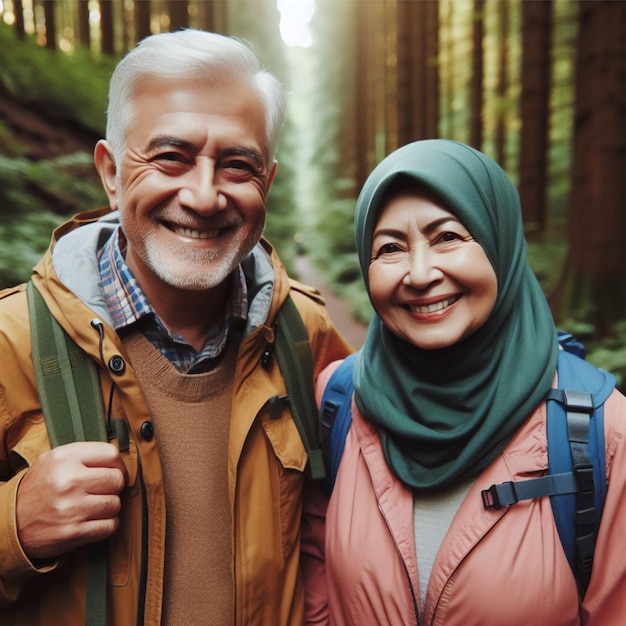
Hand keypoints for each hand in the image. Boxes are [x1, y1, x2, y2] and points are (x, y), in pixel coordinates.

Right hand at [16, 442, 127, 560]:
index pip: (111, 454)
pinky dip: (107, 525)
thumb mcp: (54, 459)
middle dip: (113, 486)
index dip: (117, 464)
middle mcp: (69, 481)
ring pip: (115, 504)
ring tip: (94, 506)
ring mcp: (71, 508)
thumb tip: (118, 458)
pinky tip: (94, 520)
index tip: (113, 470)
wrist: (10, 520)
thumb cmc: (40, 487)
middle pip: (117, 480)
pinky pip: (109, 526)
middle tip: (102, 490)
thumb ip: (84, 454)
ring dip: (109, 507)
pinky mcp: (73, 532)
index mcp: (65, 458)